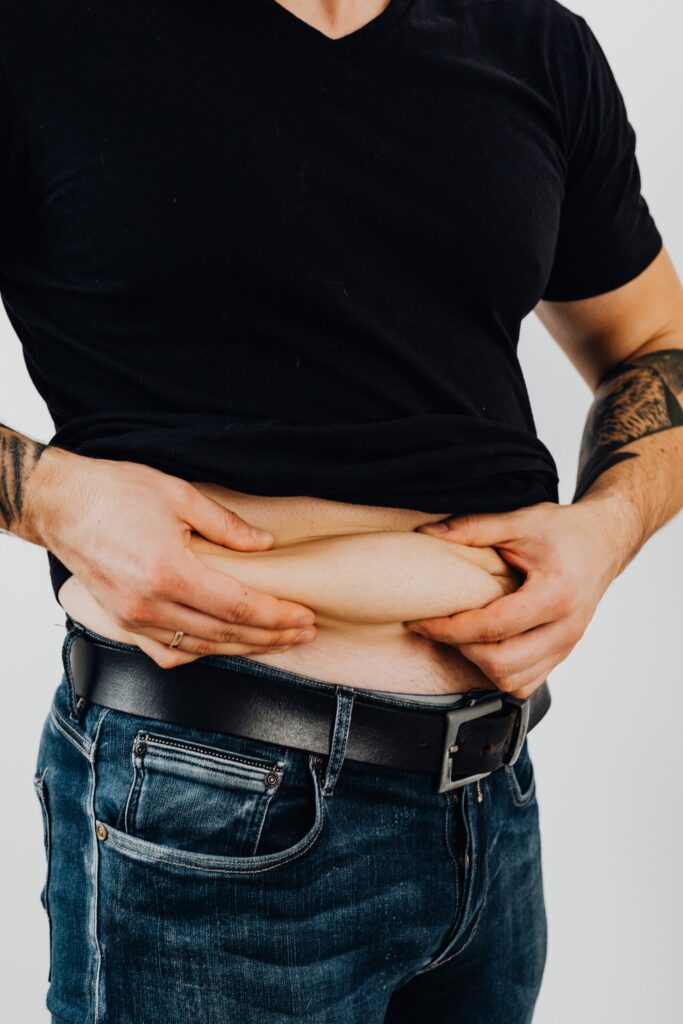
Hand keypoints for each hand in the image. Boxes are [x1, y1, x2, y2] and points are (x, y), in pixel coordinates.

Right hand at [25, 447, 316, 666]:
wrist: (60, 505)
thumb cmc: (115, 493)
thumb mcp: (180, 495)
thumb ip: (227, 526)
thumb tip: (264, 546)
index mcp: (169, 572)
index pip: (237, 607)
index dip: (276, 616)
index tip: (304, 617)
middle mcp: (150, 604)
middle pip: (225, 634)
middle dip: (271, 636)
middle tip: (304, 633)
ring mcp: (133, 618)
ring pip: (200, 648)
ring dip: (242, 649)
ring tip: (276, 642)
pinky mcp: (122, 622)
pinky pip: (167, 652)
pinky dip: (200, 653)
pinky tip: (224, 647)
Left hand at [405, 500, 621, 698]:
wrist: (604, 542)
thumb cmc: (564, 531)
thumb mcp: (518, 520)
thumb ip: (471, 528)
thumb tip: (426, 534)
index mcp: (555, 595)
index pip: (492, 627)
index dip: (449, 629)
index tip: (421, 622)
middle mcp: (566, 628)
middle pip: (502, 663)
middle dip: (461, 649)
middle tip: (438, 628)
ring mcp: (568, 645)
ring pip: (513, 680)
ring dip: (479, 664)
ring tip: (459, 636)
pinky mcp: (564, 653)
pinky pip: (526, 682)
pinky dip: (499, 672)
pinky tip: (484, 646)